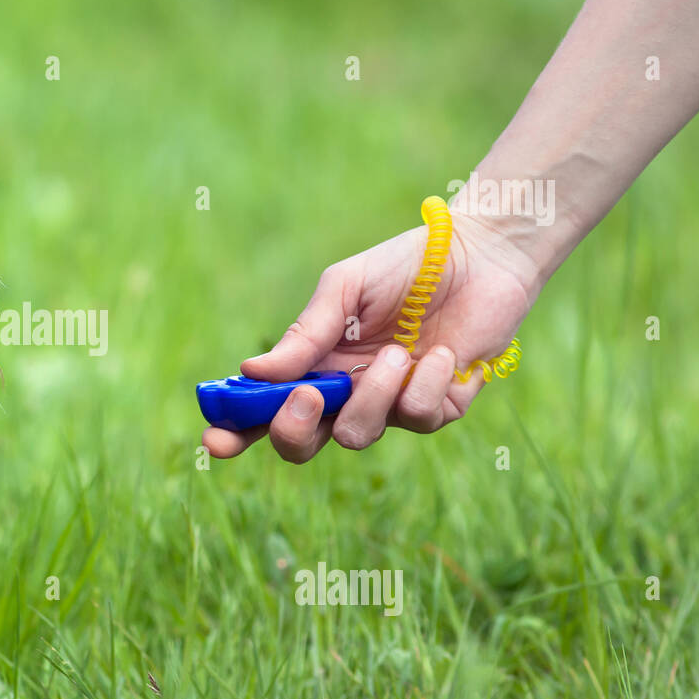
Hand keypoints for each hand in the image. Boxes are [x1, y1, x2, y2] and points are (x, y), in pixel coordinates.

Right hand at [201, 211, 538, 462]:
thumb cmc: (405, 266)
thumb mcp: (344, 289)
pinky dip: (425, 384)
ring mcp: (390, 406)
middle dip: (294, 431)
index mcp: (313, 365)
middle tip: (308, 396)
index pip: (265, 409)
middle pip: (303, 443)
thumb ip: (305, 333)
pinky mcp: (439, 408)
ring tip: (396, 353)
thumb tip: (250, 373)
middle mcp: (346, 393)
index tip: (216, 439)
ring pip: (359, 435)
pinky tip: (441, 352)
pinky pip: (418, 418)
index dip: (237, 431)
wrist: (481, 255)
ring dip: (373, 396)